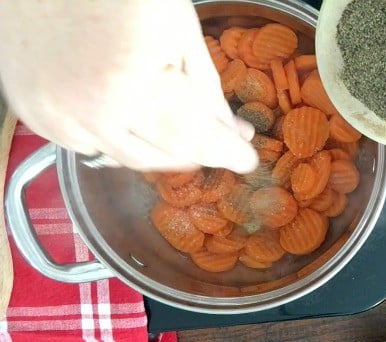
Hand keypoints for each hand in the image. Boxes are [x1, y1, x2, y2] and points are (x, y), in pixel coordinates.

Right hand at [0, 0, 257, 172]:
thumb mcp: (177, 29)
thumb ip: (205, 88)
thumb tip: (233, 131)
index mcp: (128, 86)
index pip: (190, 139)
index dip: (224, 153)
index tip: (246, 160)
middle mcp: (86, 113)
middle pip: (159, 156)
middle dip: (196, 150)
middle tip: (219, 138)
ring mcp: (53, 116)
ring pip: (124, 158)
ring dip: (159, 148)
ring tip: (176, 118)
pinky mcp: (32, 113)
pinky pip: (88, 145)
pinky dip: (117, 138)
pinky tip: (131, 114)